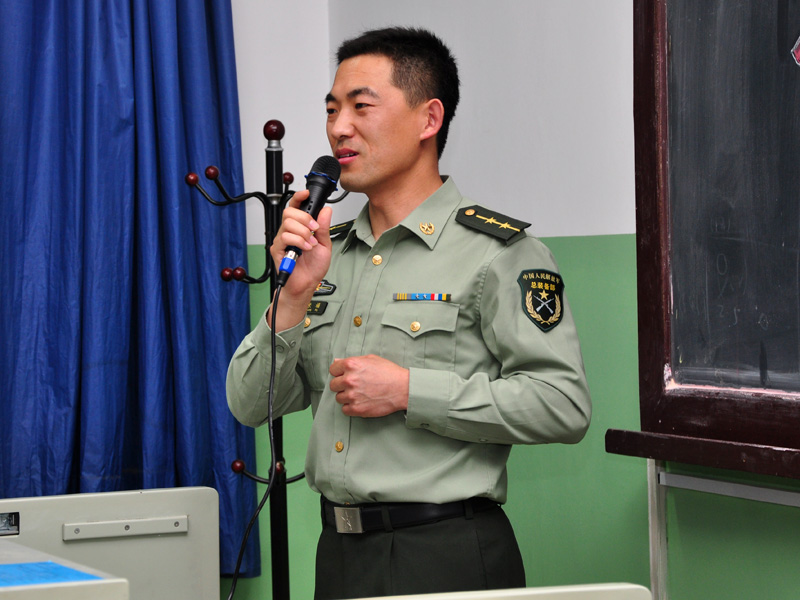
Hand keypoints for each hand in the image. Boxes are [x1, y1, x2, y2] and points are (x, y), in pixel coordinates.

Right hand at [267, 190, 332, 330]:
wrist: (307, 285)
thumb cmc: (313, 267)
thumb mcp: (325, 245)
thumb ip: (324, 228)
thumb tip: (326, 210)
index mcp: (300, 228)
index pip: (296, 207)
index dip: (299, 197)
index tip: (306, 193)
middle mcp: (289, 232)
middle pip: (289, 212)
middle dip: (304, 218)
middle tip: (315, 229)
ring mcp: (282, 240)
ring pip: (287, 224)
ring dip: (303, 233)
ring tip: (311, 244)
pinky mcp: (277, 250)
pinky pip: (284, 238)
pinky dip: (298, 241)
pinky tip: (305, 249)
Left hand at [329, 355, 409, 417]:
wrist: (403, 388)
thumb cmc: (389, 372)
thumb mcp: (371, 359)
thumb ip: (353, 361)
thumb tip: (336, 362)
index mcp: (351, 365)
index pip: (332, 369)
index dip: (339, 372)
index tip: (345, 375)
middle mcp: (349, 379)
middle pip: (333, 385)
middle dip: (341, 385)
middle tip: (353, 386)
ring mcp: (352, 395)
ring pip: (338, 398)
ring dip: (346, 397)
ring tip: (359, 394)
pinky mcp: (357, 409)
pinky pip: (344, 410)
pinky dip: (350, 408)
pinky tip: (360, 402)